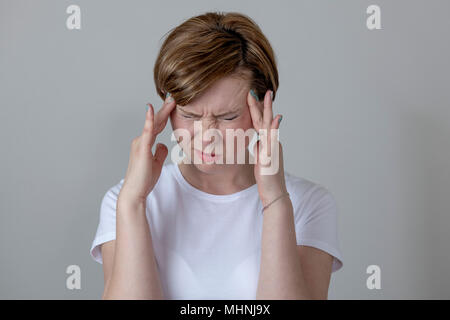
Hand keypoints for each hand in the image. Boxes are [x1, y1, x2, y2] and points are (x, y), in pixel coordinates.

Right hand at [119, 94, 175, 204]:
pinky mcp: (142, 148)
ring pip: (153, 124)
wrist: (135, 192)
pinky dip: (149, 120)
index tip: (172, 104)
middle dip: (165, 109)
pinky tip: (151, 109)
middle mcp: (140, 140)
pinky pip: (147, 132)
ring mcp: (140, 143)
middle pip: (155, 122)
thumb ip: (160, 152)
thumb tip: (163, 144)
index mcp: (144, 143)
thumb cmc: (144, 179)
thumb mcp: (156, 163)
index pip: (156, 126)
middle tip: (173, 96)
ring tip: (171, 100)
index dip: (164, 115)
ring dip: (162, 111)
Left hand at [247, 89, 286, 206]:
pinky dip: (274, 127)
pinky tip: (275, 118)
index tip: (252, 97)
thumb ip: (260, 148)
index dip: (257, 109)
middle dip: (261, 104)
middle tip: (259, 89)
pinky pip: (272, 138)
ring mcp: (273, 147)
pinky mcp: (272, 154)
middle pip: (266, 119)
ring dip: (268, 110)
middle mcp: (271, 142)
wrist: (274, 192)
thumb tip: (257, 141)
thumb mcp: (261, 159)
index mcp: (267, 142)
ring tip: (266, 96)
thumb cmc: (267, 179)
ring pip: (269, 125)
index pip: (261, 122)